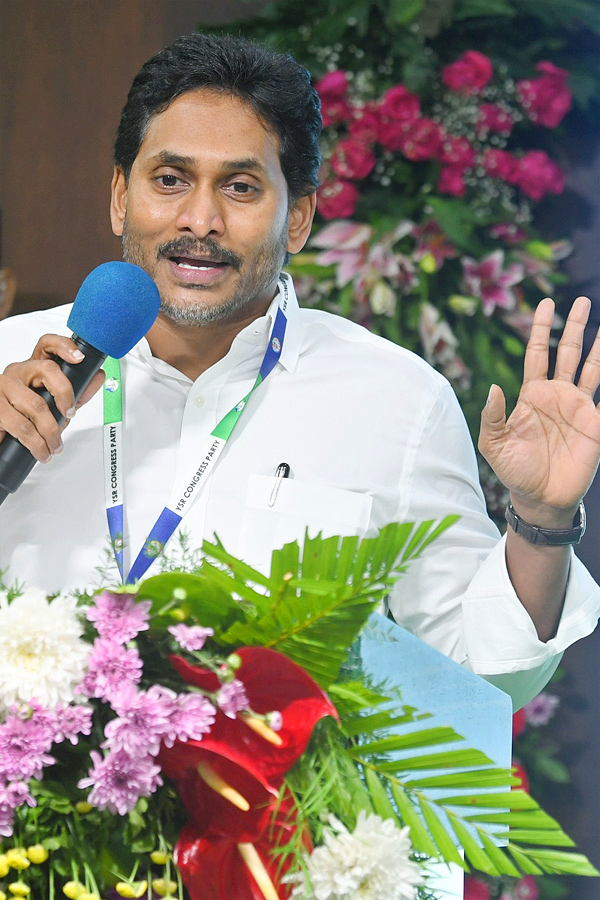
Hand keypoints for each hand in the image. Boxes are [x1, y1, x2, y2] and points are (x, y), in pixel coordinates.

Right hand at [0, 334, 104, 462]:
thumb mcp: (56, 405)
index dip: (64, 346)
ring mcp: (3, 386)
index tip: (79, 358)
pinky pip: (21, 425)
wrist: (3, 436)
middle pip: (47, 369)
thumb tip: (98, 376)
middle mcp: (18, 371)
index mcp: (33, 367)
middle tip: (70, 414)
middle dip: (65, 394)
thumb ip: (78, 392)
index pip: (47, 345)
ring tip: (55, 446)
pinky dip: (37, 443)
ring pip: (36, 404)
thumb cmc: (27, 417)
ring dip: (51, 431)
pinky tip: (41, 450)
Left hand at [479, 295, 599, 525]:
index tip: (544, 304)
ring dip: (599, 345)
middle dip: (573, 326)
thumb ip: (491, 416)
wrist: (540, 498)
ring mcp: (578, 408)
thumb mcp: (493, 445)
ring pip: (592, 367)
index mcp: (532, 394)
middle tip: (579, 300)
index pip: (537, 353)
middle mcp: (557, 395)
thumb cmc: (514, 471)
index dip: (540, 329)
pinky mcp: (596, 424)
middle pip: (567, 352)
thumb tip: (493, 387)